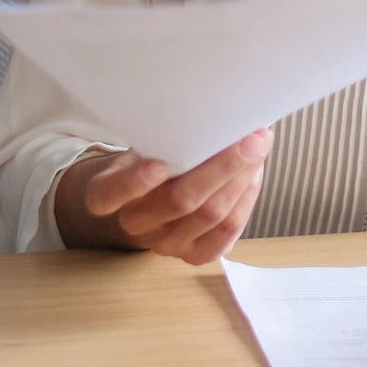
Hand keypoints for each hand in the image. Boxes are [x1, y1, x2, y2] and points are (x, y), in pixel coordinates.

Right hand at [54, 129, 272, 262]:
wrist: (149, 197)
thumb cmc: (152, 156)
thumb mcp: (145, 142)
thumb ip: (167, 135)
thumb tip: (218, 111)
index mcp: (108, 193)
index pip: (110, 194)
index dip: (133, 183)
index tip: (159, 164)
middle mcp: (134, 224)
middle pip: (180, 201)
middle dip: (223, 166)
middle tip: (252, 137)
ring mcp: (164, 244)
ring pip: (211, 215)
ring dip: (242, 178)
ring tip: (259, 148)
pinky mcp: (194, 255)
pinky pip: (228, 231)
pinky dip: (247, 199)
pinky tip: (254, 174)